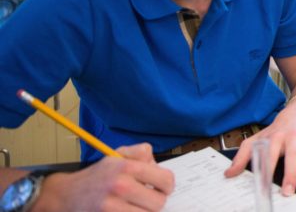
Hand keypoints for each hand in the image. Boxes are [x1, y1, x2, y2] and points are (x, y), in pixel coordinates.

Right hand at [33, 144, 173, 211]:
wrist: (65, 195)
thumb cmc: (97, 175)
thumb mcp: (117, 156)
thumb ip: (141, 153)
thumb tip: (157, 165)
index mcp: (127, 167)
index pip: (166, 180)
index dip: (167, 186)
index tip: (161, 188)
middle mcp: (120, 186)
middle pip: (158, 203)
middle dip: (154, 202)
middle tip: (146, 199)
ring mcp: (111, 207)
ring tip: (134, 206)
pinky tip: (125, 211)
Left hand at [225, 103, 295, 195]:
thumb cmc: (276, 132)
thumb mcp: (256, 139)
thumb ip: (242, 156)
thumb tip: (229, 174)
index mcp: (276, 137)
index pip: (271, 154)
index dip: (267, 169)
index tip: (264, 186)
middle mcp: (293, 137)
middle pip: (293, 155)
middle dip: (291, 173)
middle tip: (288, 191)